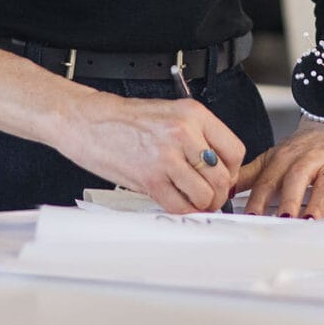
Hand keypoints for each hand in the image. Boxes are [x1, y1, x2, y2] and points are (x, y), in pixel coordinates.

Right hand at [51, 95, 247, 213]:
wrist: (89, 121)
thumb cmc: (124, 119)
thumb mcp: (169, 114)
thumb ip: (196, 137)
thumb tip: (216, 167)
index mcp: (193, 114)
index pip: (234, 150)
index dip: (233, 171)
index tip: (225, 177)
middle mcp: (184, 133)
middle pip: (223, 177)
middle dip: (220, 195)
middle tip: (211, 197)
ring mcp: (167, 157)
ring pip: (205, 195)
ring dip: (202, 205)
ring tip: (192, 201)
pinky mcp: (150, 178)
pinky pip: (179, 206)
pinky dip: (182, 210)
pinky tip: (175, 203)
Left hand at [235, 118, 323, 219]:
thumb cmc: (302, 148)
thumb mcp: (272, 157)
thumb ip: (248, 175)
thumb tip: (223, 190)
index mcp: (284, 158)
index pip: (268, 180)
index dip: (259, 199)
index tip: (252, 218)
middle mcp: (307, 159)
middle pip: (296, 178)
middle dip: (288, 200)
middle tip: (282, 220)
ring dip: (317, 200)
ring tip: (310, 219)